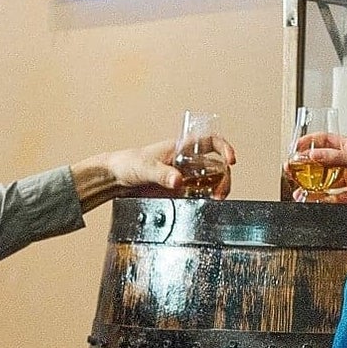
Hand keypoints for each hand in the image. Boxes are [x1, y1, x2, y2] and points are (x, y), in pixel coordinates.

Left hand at [71, 138, 236, 210]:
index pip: (210, 141)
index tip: (231, 161)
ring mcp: (184, 176)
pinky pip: (200, 193)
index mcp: (181, 148)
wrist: (115, 179)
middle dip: (224, 178)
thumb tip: (178, 180)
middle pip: (216, 165)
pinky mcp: (180, 191)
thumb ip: (161, 174)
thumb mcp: (145, 168)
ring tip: (215, 200)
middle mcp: (187, 161)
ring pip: (211, 180)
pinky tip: (205, 205)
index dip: (225, 148)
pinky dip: (206, 199)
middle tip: (220, 193)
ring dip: (218, 189)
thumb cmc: (128, 164)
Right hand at [295, 135, 346, 205]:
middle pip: (321, 164)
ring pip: (324, 184)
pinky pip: (332, 200)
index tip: (296, 149)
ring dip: (311, 187)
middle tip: (292, 172)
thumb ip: (336, 157)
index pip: (326, 141)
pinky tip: (314, 201)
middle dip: (305, 168)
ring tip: (299, 190)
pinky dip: (321, 201)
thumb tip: (314, 154)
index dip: (309, 143)